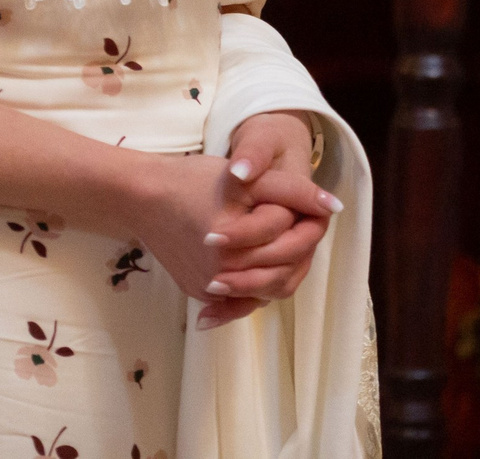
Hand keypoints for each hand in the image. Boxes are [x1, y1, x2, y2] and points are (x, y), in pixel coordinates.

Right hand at [134, 147, 337, 328]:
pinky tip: (263, 270)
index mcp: (239, 243)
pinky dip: (256, 289)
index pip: (299, 241)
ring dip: (284, 270)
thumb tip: (335, 208)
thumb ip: (294, 191)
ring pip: (267, 291)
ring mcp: (210, 288)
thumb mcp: (249, 178)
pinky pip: (240, 300)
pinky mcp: (199, 293)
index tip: (312, 206)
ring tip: (288, 248)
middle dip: (301, 247)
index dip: (312, 221)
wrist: (144, 198)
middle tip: (301, 224)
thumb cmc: (195, 182)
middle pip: (286, 272)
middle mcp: (224, 275)